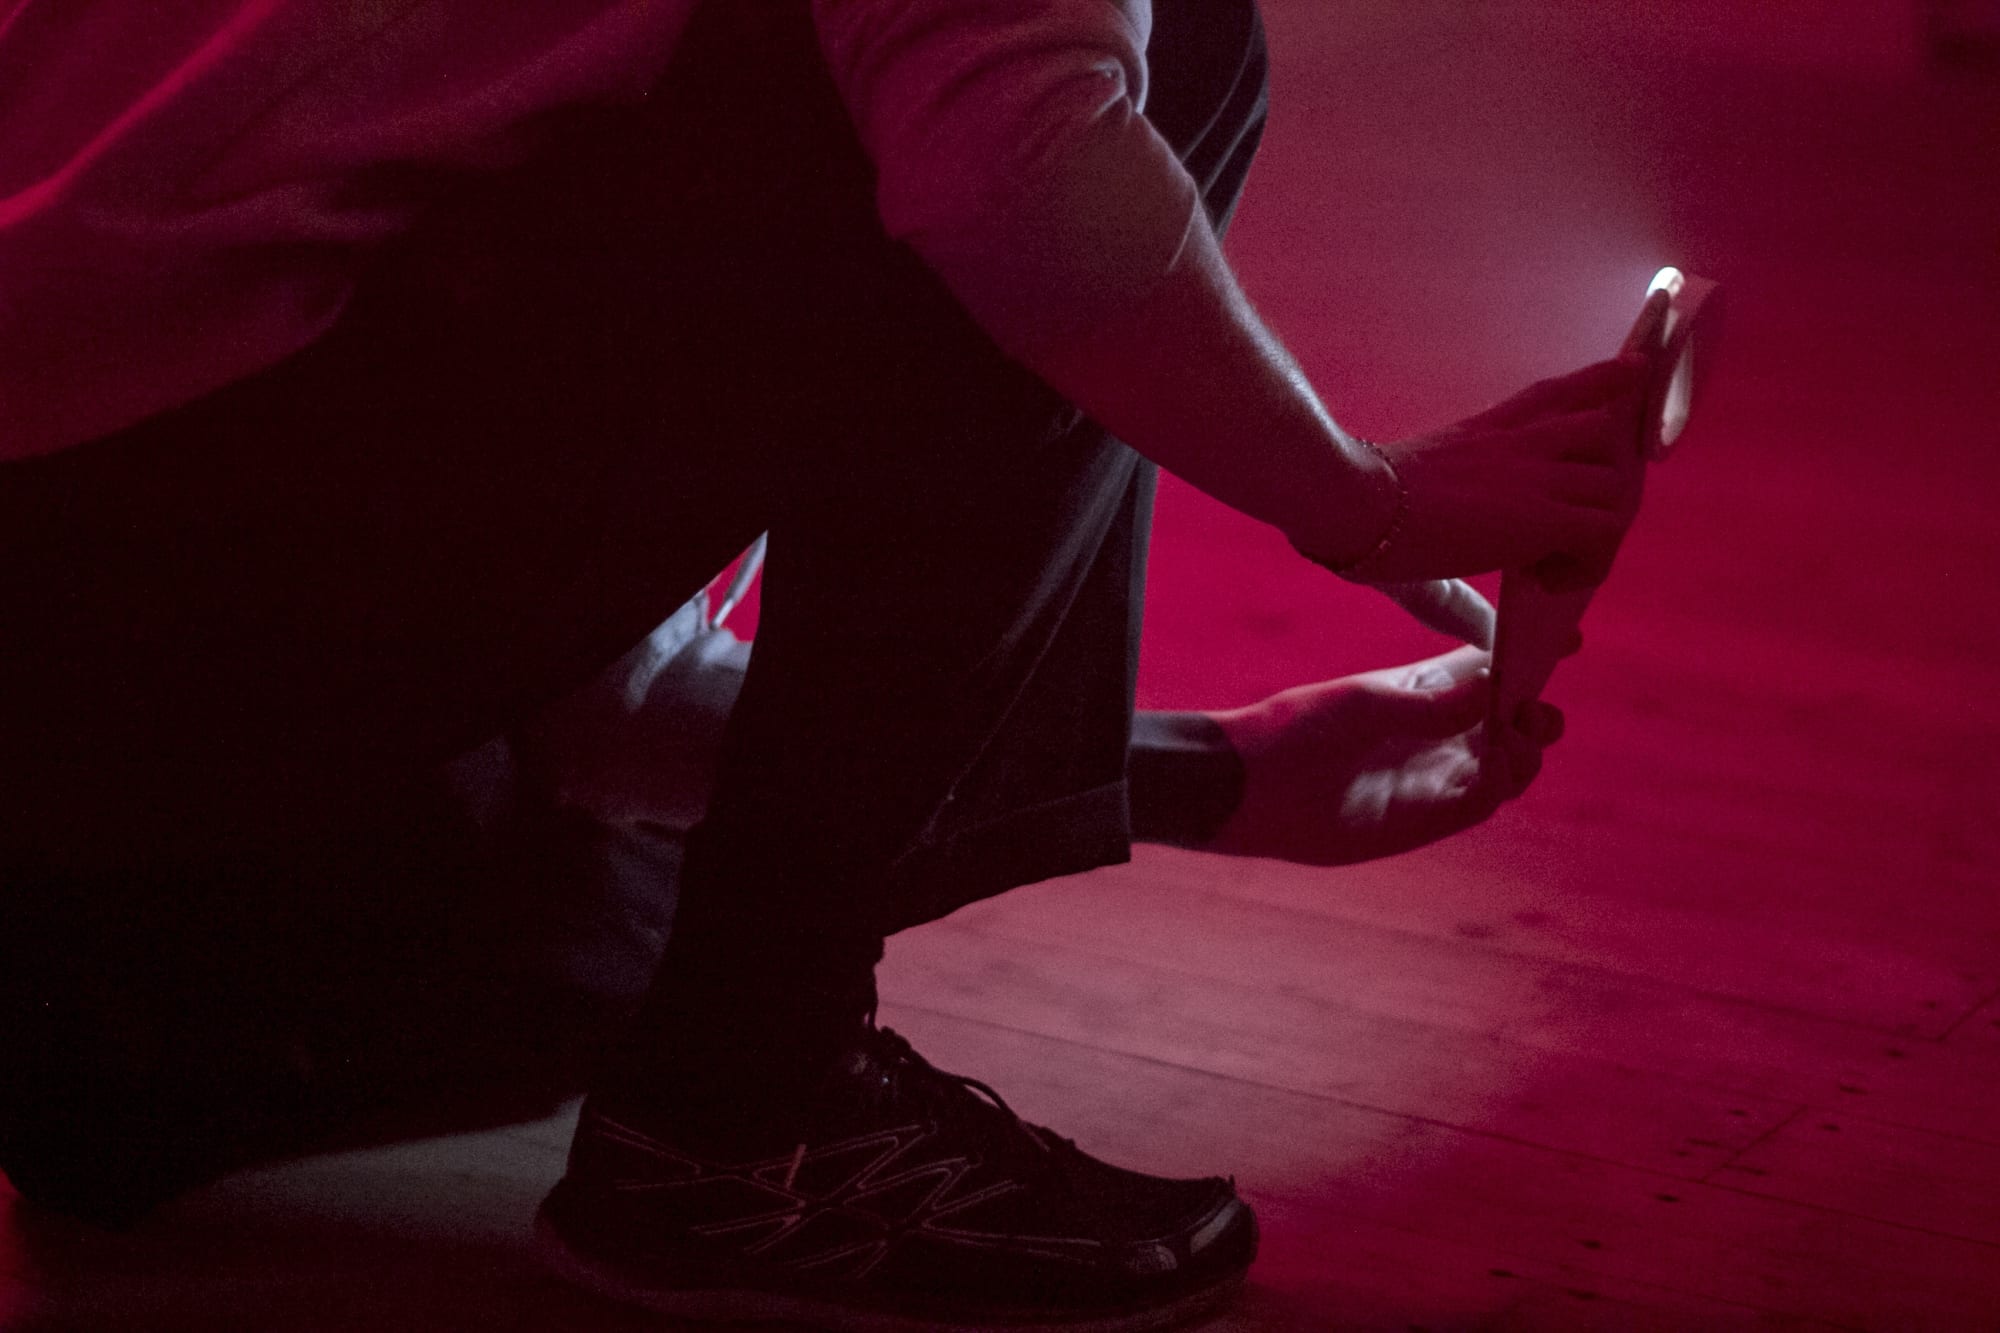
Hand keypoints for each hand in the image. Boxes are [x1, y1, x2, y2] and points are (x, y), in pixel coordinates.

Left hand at [1202, 647, 1562, 866]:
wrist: (1254, 784)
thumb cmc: (1299, 728)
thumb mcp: (1370, 703)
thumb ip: (1434, 700)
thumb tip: (1498, 685)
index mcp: (1425, 692)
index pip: (1490, 671)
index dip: (1527, 658)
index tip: (1565, 639)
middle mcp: (1437, 735)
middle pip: (1509, 723)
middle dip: (1534, 713)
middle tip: (1536, 708)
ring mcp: (1434, 778)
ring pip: (1504, 766)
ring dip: (1523, 750)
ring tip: (1518, 732)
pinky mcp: (1425, 820)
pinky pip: (1480, 802)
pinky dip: (1499, 783)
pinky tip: (1499, 763)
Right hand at [1346, 357, 1647, 587]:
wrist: (1353, 500)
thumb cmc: (1362, 508)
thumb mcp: (1421, 513)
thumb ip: (1458, 544)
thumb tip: (1479, 633)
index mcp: (1492, 429)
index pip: (1563, 389)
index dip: (1605, 379)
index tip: (1634, 369)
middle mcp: (1524, 441)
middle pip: (1609, 432)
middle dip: (1610, 478)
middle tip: (1572, 528)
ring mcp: (1537, 474)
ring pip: (1616, 486)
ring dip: (1598, 529)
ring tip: (1554, 564)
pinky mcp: (1542, 515)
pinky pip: (1605, 533)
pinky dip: (1589, 564)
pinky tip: (1548, 583)